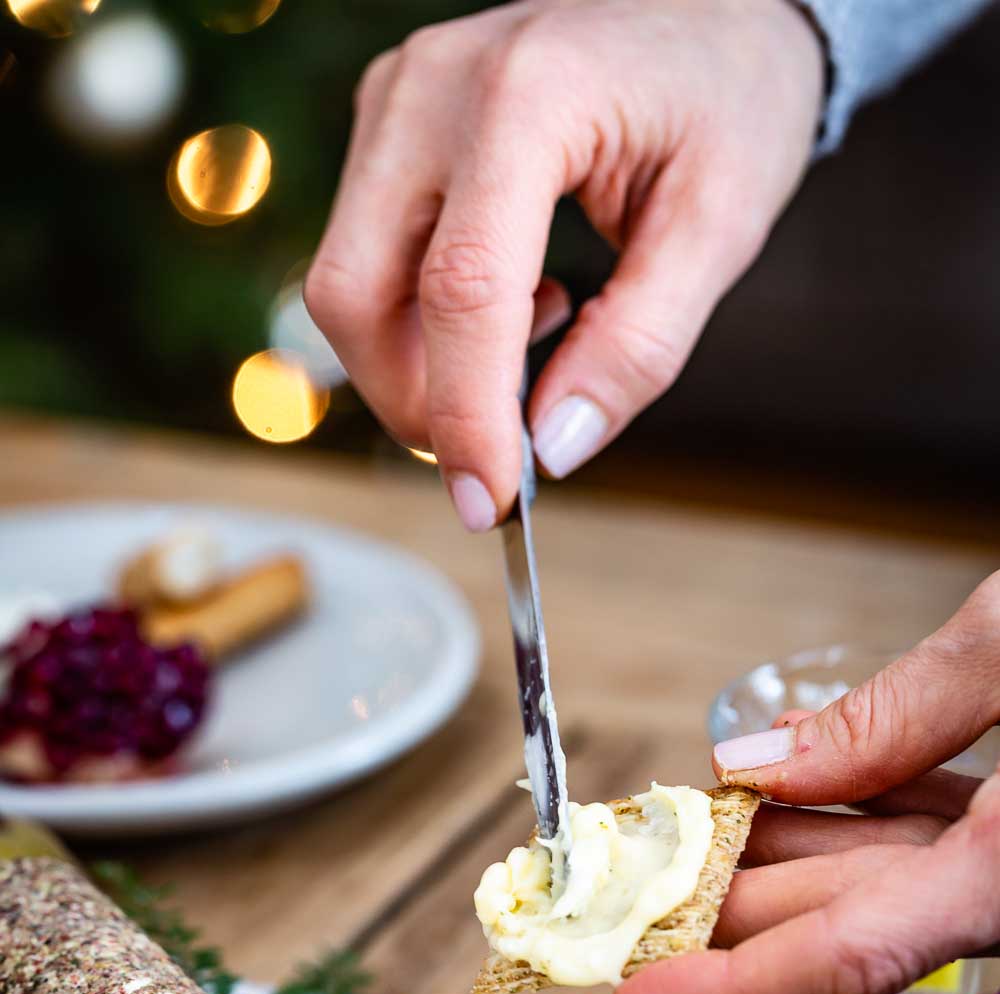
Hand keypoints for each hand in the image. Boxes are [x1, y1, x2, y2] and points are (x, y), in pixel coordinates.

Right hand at [305, 0, 823, 528]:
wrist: (715, 6)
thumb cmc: (729, 98)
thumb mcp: (720, 228)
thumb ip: (637, 347)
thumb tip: (554, 449)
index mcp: (527, 95)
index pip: (460, 290)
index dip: (466, 416)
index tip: (492, 504)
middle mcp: (432, 87)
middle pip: (356, 294)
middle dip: (418, 401)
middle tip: (504, 448)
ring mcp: (395, 99)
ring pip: (346, 284)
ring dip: (418, 364)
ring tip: (536, 342)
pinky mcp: (388, 125)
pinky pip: (364, 257)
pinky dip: (420, 321)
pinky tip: (511, 302)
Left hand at [612, 571, 999, 993]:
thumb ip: (896, 714)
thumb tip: (763, 760)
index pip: (852, 953)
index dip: (731, 987)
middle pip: (844, 916)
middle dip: (721, 909)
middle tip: (611, 896)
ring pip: (879, 876)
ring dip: (771, 862)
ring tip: (663, 840)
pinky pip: (924, 837)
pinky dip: (845, 821)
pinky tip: (771, 801)